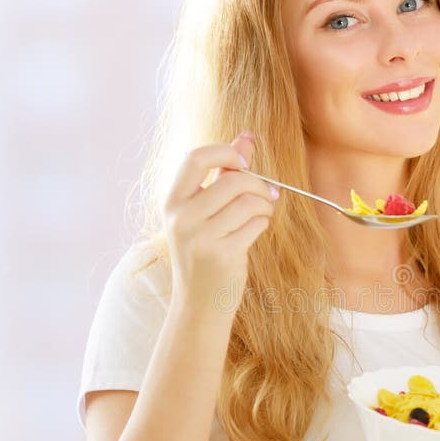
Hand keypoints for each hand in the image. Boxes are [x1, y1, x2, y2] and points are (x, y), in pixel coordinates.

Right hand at [164, 133, 278, 312]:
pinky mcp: (222, 254)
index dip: (225, 152)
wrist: (199, 304)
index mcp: (172, 202)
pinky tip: (255, 230)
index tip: (243, 163)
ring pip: (248, 201)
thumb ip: (224, 172)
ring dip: (265, 205)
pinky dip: (263, 223)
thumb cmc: (205, 252)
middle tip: (267, 195)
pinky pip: (256, 223)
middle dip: (258, 184)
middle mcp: (181, 217)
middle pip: (233, 180)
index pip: (196, 157)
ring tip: (262, 214)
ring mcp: (200, 237)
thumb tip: (246, 136)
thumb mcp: (206, 211)